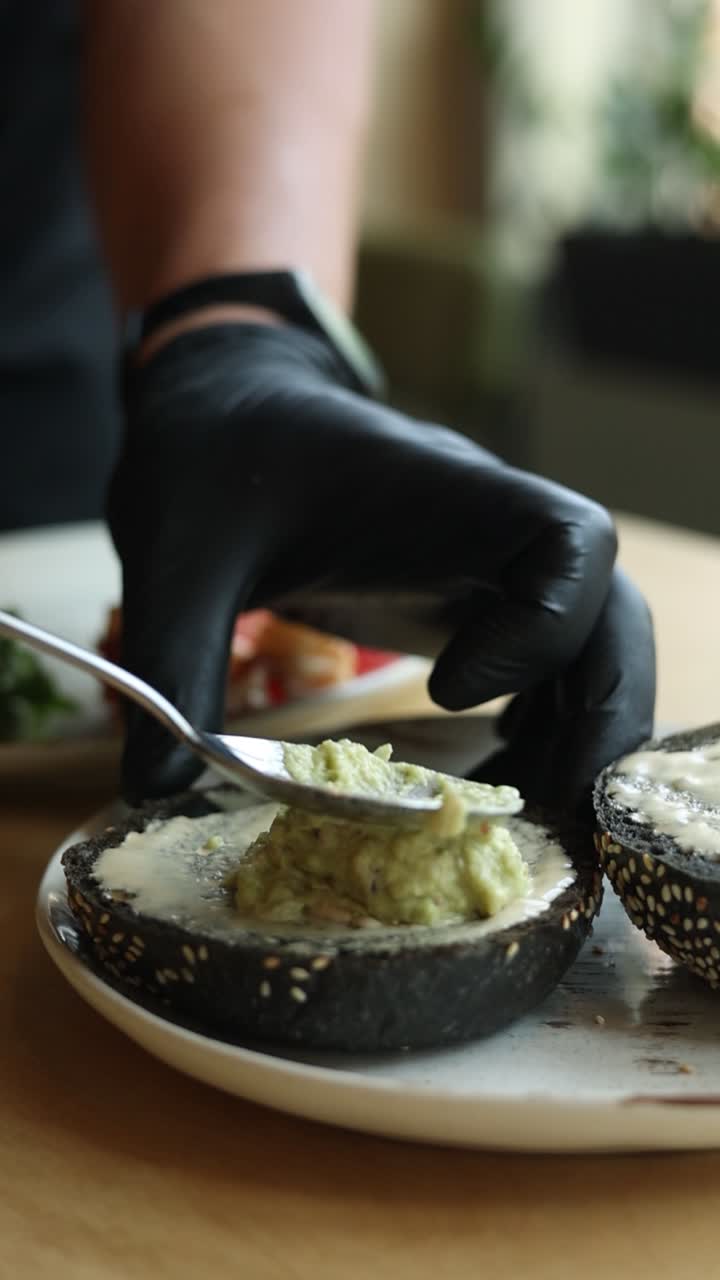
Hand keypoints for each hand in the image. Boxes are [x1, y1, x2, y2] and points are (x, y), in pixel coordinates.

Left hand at [109, 322, 654, 808]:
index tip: (446, 694)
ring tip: (531, 823)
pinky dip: (546, 731)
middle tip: (553, 819)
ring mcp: (486, 571)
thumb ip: (174, 659)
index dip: (542, 628)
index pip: (568, 543)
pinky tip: (499, 787)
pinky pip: (548, 668)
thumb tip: (151, 790)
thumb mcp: (180, 555)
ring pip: (594, 648)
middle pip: (611, 617)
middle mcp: (486, 534)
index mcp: (440, 498)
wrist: (228, 411)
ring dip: (582, 738)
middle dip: (601, 720)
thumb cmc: (216, 458)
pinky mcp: (469, 604)